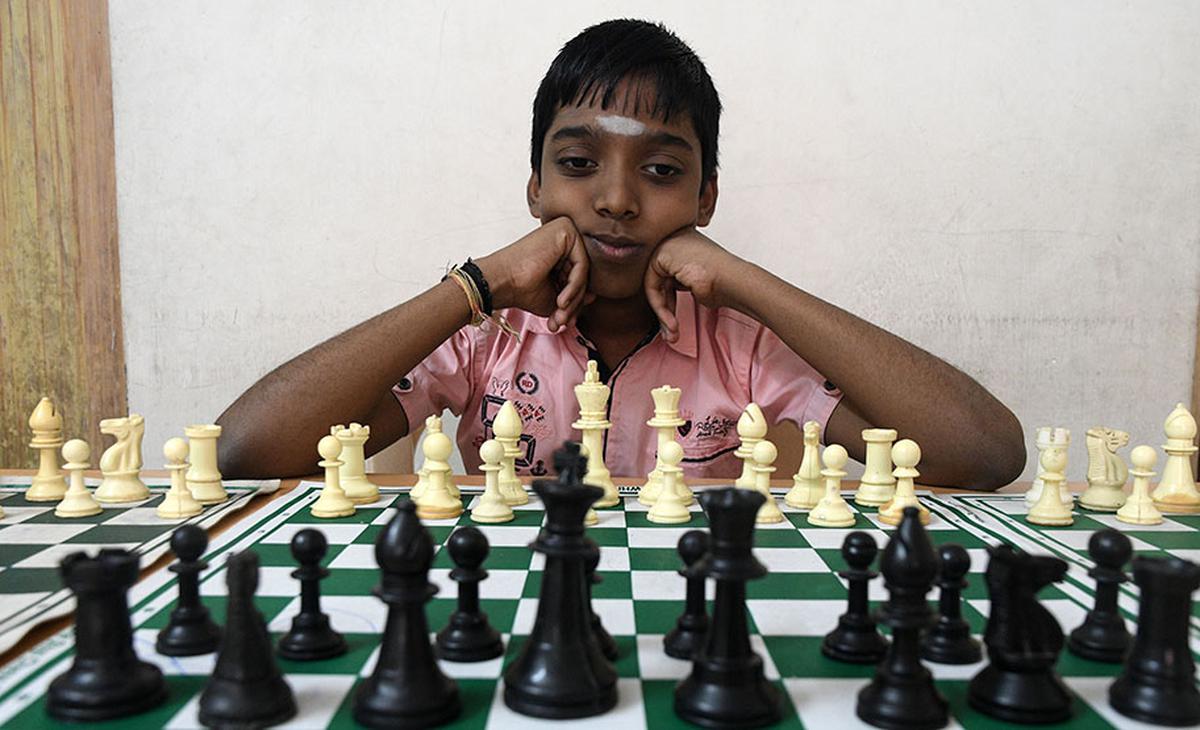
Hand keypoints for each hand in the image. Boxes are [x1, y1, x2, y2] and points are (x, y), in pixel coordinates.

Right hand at [475, 217, 592, 331]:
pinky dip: (574, 287)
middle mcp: (564, 235)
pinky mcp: (566, 229)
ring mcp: (566, 229)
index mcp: (560, 248)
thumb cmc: (522, 290)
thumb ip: (574, 295)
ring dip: (573, 299)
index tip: (564, 321)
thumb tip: (594, 296)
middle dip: (574, 303)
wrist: (501, 282)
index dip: (574, 302)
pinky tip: (561, 301)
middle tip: (561, 321)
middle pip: (582, 273)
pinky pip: (582, 264)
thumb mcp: (555, 298)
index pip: (579, 276)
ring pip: (584, 271)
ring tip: (559, 314)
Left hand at [644, 227, 743, 341]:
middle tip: (672, 332)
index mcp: (684, 239)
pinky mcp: (662, 254)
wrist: (734, 281)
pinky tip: (672, 323)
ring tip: (673, 332)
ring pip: (653, 285)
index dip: (670, 299)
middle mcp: (675, 237)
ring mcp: (668, 243)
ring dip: (662, 313)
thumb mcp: (696, 281)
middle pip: (658, 279)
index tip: (675, 321)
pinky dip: (660, 307)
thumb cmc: (724, 284)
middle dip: (664, 309)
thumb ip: (678, 280)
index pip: (667, 274)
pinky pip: (651, 286)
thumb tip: (661, 298)